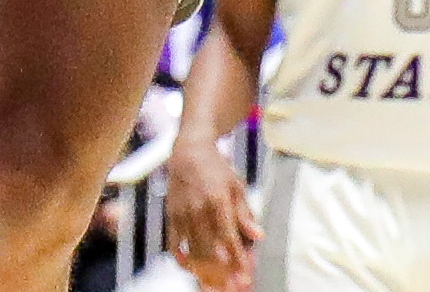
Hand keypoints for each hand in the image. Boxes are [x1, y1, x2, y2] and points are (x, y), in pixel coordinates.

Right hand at [159, 138, 259, 291]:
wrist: (188, 151)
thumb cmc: (216, 169)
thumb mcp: (237, 187)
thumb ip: (245, 214)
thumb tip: (258, 237)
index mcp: (219, 200)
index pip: (230, 237)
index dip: (238, 260)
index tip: (246, 276)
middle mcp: (199, 209)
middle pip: (210, 250)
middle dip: (223, 274)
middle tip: (232, 288)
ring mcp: (182, 214)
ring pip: (193, 251)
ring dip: (205, 272)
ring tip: (214, 286)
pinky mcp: (171, 217)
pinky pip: (174, 244)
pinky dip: (181, 259)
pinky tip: (190, 269)